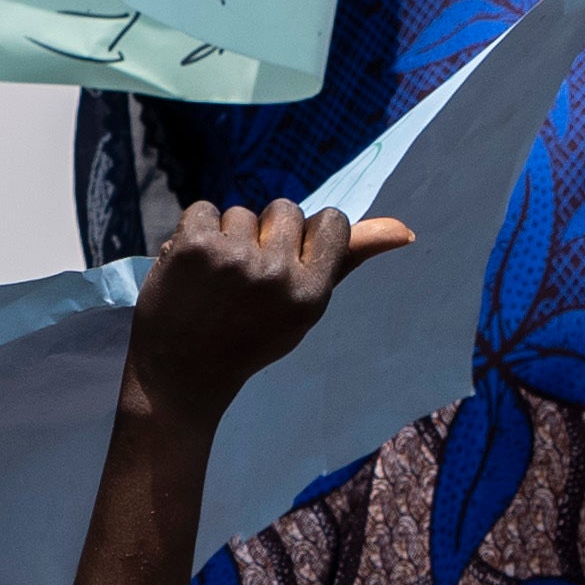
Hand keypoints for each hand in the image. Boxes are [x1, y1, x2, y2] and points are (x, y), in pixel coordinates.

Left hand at [129, 197, 401, 416]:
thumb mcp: (305, 308)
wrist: (180, 376)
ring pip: (240, 212)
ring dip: (225, 237)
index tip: (285, 263)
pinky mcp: (194, 247)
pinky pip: (202, 209)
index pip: (331, 221)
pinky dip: (192, 232)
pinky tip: (189, 269)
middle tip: (243, 279)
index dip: (306, 235)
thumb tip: (404, 230)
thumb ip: (349, 260)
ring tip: (213, 281)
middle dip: (264, 233)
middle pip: (285, 209)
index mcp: (311, 293)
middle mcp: (277, 275)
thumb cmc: (248, 338)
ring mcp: (233, 259)